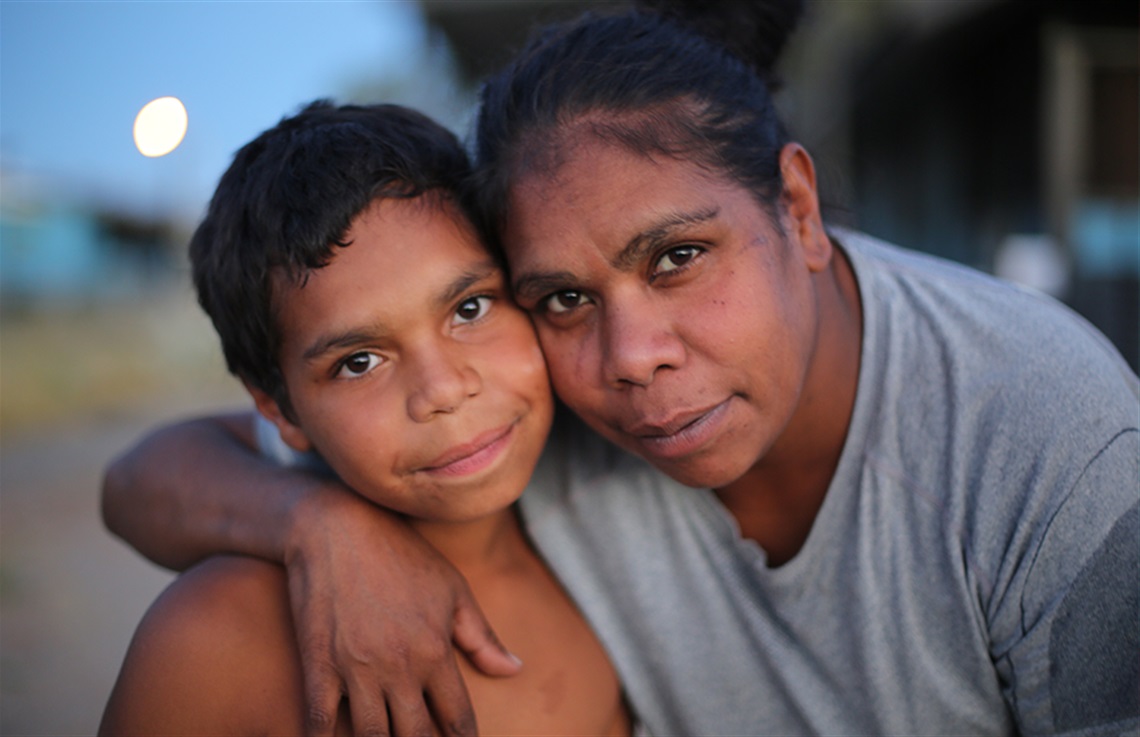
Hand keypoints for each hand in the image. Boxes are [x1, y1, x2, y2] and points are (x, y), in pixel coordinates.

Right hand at [282, 482, 520, 736]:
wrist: (336, 525)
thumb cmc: (401, 553)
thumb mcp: (451, 588)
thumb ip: (482, 636)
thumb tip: (515, 670)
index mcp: (435, 650)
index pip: (457, 720)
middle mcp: (399, 667)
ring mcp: (356, 669)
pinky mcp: (318, 665)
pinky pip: (320, 722)